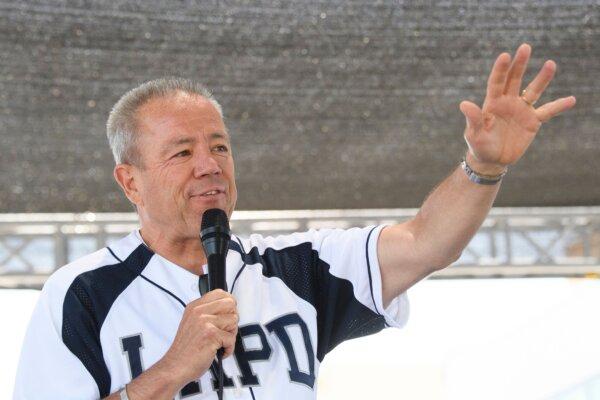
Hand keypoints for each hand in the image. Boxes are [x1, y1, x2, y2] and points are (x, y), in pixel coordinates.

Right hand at [159, 289, 238, 385]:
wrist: (175, 367)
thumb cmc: (186, 350)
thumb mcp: (192, 323)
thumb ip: (207, 313)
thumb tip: (229, 308)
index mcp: (194, 306)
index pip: (220, 293)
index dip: (229, 304)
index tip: (228, 314)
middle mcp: (198, 311)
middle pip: (230, 303)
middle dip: (232, 318)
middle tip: (225, 330)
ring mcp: (204, 322)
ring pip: (234, 320)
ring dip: (230, 335)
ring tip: (219, 343)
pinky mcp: (211, 334)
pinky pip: (232, 338)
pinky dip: (228, 349)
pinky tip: (218, 352)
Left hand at [459, 43, 575, 173]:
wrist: (492, 159)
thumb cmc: (479, 146)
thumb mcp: (474, 134)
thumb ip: (473, 119)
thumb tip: (464, 104)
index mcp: (492, 103)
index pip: (496, 82)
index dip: (501, 69)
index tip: (505, 55)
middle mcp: (508, 102)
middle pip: (514, 79)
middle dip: (519, 64)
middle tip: (525, 47)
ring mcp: (521, 110)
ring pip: (533, 90)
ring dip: (542, 79)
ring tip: (551, 64)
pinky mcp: (532, 121)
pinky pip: (548, 111)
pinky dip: (559, 106)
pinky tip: (571, 100)